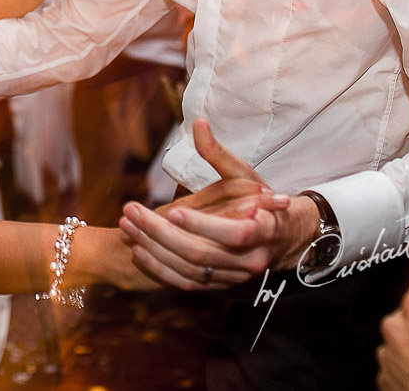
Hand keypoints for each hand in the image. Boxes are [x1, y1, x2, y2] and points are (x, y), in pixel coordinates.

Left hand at [119, 119, 298, 289]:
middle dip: (162, 233)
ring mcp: (233, 276)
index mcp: (264, 229)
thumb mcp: (243, 174)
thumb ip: (217, 153)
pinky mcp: (219, 285)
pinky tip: (138, 250)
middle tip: (132, 212)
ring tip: (128, 227)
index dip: (203, 224)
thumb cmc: (259, 200)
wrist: (280, 240)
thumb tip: (198, 122)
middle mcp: (250, 259)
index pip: (234, 233)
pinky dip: (161, 269)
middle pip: (202, 253)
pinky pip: (186, 283)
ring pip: (190, 269)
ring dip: (154, 249)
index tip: (173, 210)